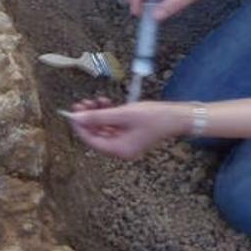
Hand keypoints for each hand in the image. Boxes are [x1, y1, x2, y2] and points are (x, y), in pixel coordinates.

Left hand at [66, 97, 189, 158]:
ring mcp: (126, 142)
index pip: (91, 140)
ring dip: (97, 114)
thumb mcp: (122, 114)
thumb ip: (98, 117)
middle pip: (95, 134)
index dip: (79, 126)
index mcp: (119, 150)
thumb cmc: (154, 117)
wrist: (178, 116)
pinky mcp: (130, 134)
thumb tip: (76, 118)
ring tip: (94, 100)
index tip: (72, 112)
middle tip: (81, 103)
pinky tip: (105, 102)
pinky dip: (108, 114)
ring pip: (103, 128)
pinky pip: (113, 126)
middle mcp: (121, 149)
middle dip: (88, 118)